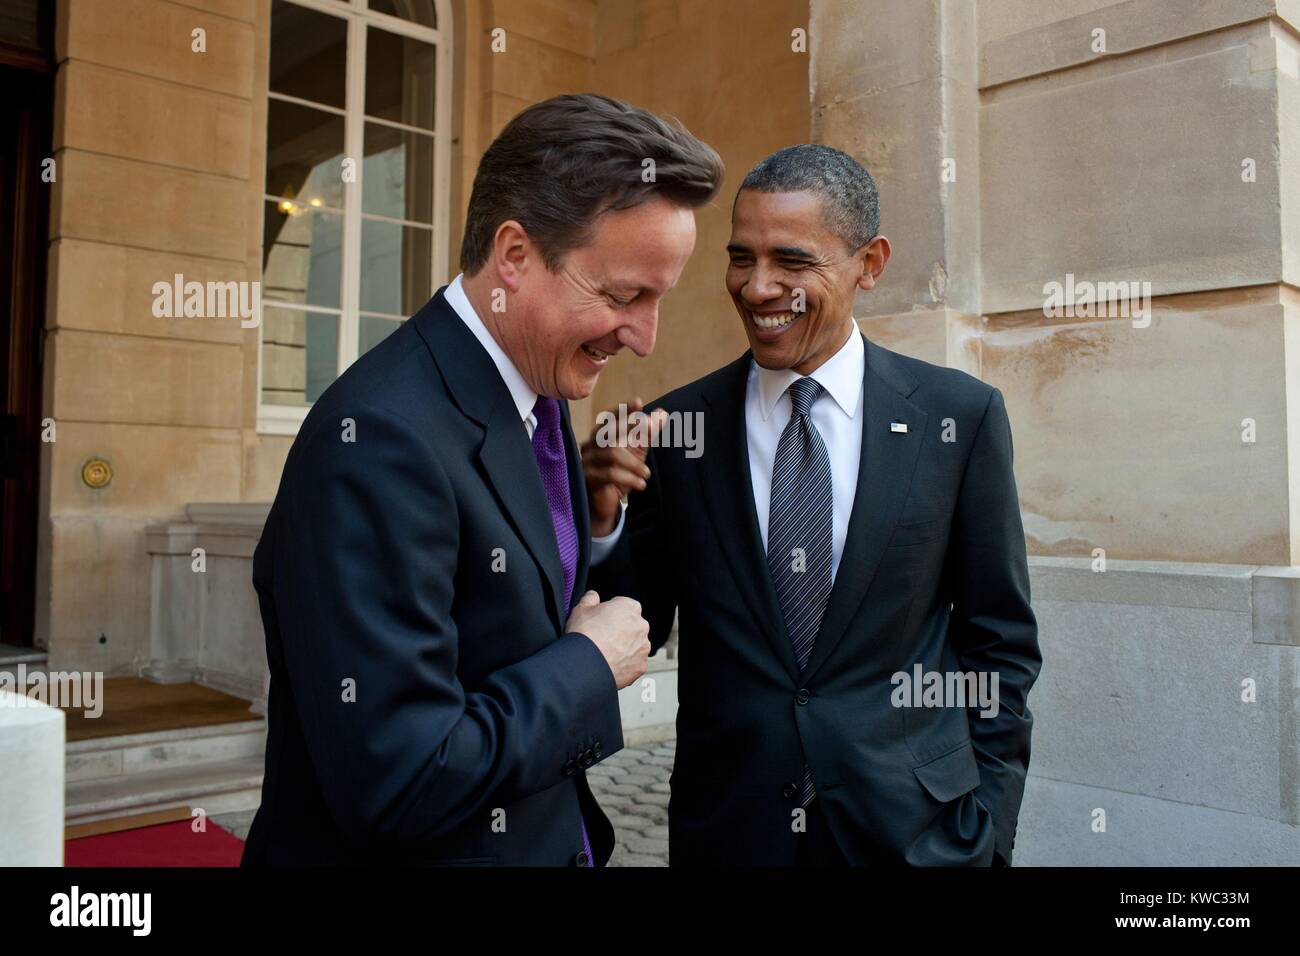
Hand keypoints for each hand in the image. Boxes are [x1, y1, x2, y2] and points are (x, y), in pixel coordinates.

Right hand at [566, 590, 649, 689]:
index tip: (602, 622)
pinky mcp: (641, 665)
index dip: (611, 614)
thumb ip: (590, 598)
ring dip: (625, 648)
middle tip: (603, 638)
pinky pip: (634, 663)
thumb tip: (593, 596)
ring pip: (635, 645)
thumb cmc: (584, 635)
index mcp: (629, 607)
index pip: (624, 606)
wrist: (585, 665)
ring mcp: (643, 647)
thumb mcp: (581, 609)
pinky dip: (625, 664)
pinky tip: (611, 664)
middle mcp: (641, 625)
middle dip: (620, 631)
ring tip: (606, 653)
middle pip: (632, 626)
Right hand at [580, 397, 666, 536]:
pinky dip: (629, 477)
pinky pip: (609, 473)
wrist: (605, 504)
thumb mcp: (636, 453)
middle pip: (607, 432)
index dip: (623, 411)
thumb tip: (662, 413)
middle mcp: (590, 445)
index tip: (638, 401)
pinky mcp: (587, 478)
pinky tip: (640, 485)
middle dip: (629, 428)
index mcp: (601, 436)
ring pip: (612, 453)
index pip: (610, 419)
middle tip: (650, 428)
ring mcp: (587, 461)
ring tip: (646, 474)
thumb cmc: (619, 475)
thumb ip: (646, 434)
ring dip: (634, 464)